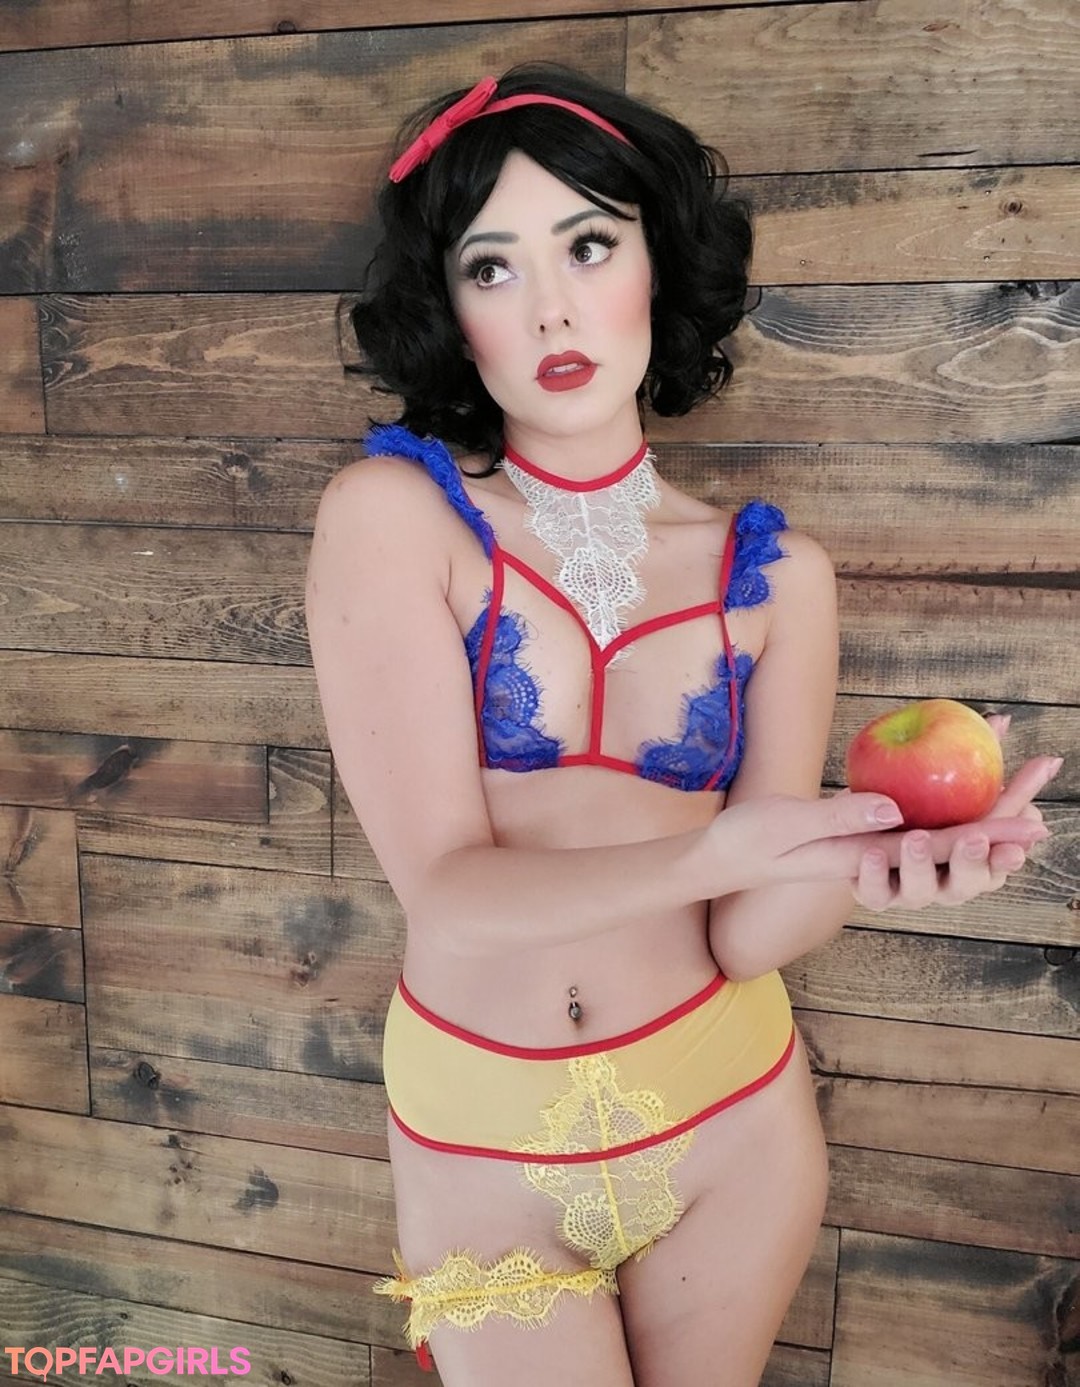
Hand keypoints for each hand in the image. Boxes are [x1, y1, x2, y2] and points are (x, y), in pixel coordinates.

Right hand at [707, 770, 1047, 895]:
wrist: (724, 859)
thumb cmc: (749, 841)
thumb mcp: (789, 824)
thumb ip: (841, 815)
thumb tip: (896, 810)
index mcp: (866, 860)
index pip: (940, 850)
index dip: (990, 836)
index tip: (1032, 825)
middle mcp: (880, 861)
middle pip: (955, 848)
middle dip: (1002, 826)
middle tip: (1044, 803)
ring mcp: (873, 852)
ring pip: (942, 841)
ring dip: (984, 822)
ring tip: (1022, 799)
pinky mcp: (863, 839)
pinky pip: (918, 826)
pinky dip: (950, 810)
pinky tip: (964, 787)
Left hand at [853, 712, 1060, 911]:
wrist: (854, 825)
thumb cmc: (910, 799)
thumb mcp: (942, 777)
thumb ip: (974, 754)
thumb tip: (1002, 721)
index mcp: (971, 857)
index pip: (1000, 860)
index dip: (1011, 853)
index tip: (1024, 838)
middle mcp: (945, 880)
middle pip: (968, 883)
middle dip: (974, 863)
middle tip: (973, 838)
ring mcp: (910, 890)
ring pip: (922, 891)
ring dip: (921, 865)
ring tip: (916, 838)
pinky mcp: (874, 893)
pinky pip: (874, 893)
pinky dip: (874, 877)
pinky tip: (871, 854)